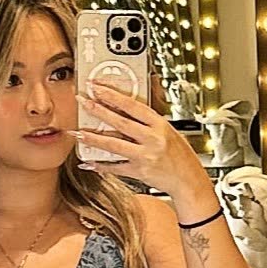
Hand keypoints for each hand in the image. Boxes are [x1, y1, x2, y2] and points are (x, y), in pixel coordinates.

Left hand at [67, 80, 207, 196]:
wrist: (188, 180)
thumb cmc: (179, 155)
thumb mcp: (168, 130)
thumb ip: (148, 120)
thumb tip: (127, 104)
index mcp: (160, 124)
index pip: (133, 105)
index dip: (112, 95)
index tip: (97, 87)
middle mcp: (152, 139)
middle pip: (120, 122)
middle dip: (98, 110)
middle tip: (82, 102)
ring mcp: (145, 156)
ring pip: (114, 145)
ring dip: (93, 138)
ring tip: (78, 132)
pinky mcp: (139, 172)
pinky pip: (115, 167)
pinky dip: (100, 165)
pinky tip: (87, 162)